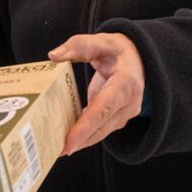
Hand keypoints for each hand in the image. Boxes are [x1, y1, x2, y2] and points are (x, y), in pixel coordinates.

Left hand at [48, 33, 144, 154]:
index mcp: (126, 83)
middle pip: (102, 125)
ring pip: (101, 132)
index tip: (70, 140)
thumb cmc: (117, 50)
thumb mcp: (101, 41)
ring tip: (57, 150)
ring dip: (80, 142)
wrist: (137, 58)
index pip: (104, 108)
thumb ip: (78, 46)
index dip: (87, 126)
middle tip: (57, 150)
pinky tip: (66, 143)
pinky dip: (84, 137)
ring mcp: (125, 113)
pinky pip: (100, 130)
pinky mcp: (117, 118)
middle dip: (80, 140)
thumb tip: (54, 56)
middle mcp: (129, 103)